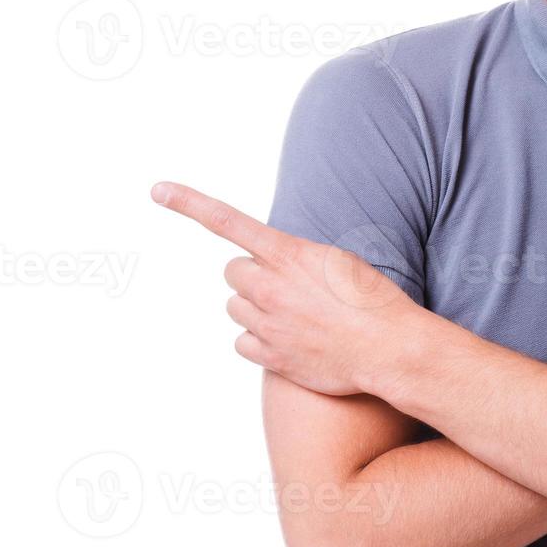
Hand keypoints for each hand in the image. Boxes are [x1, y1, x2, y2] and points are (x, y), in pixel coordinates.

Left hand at [150, 180, 422, 395]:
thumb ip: (296, 257)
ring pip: (234, 308)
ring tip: (293, 314)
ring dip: (255, 307)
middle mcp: (269, 286)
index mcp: (287, 254)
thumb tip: (274, 261)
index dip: (189, 203)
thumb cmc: (372, 300)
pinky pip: (241, 342)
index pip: (227, 221)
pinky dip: (258, 340)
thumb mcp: (337, 260)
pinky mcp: (270, 356)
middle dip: (251, 276)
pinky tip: (287, 339)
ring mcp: (267, 323)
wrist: (389, 347)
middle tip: (284, 286)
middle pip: (233, 272)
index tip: (157, 190)